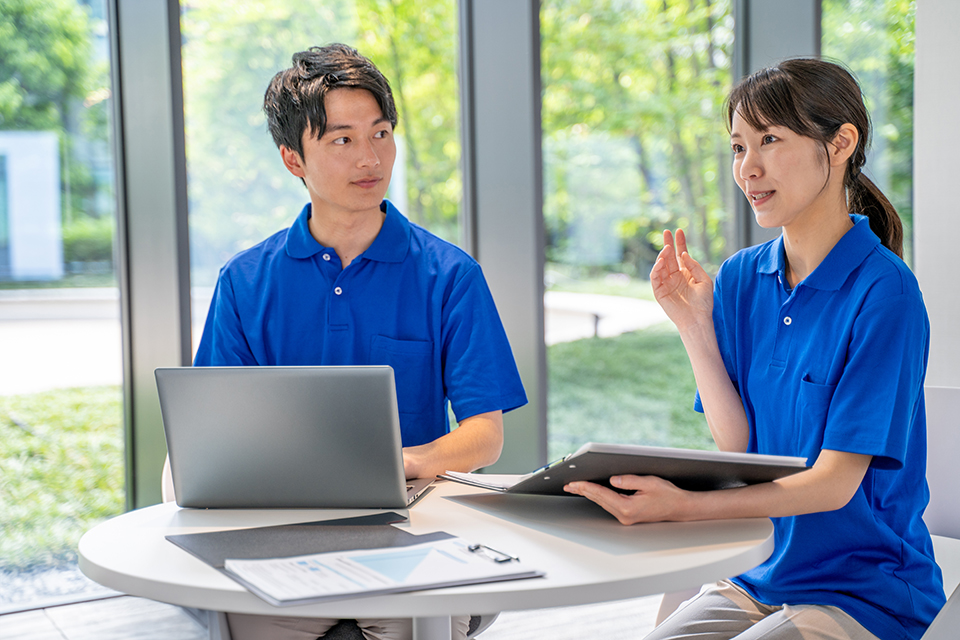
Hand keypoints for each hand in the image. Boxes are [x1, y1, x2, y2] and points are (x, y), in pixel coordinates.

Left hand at [563, 475, 687, 524]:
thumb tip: (612, 479)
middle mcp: (624, 515)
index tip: (574, 482)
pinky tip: (592, 492)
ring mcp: (625, 517)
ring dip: (589, 494)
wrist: (679, 508)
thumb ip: (628, 480)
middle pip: (598, 500)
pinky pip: (608, 505)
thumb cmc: (667, 495)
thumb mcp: (648, 482)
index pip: (601, 494)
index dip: (586, 486)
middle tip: (569, 484)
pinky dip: (599, 497)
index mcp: (628, 508)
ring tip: (576, 487)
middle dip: (583, 490)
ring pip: (602, 503)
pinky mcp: (628, 516)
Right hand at [649, 229, 713, 332]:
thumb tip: (683, 254)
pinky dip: (656, 268)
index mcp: (686, 273)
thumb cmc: (704, 302)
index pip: (681, 255)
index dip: (680, 243)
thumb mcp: (704, 280)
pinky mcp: (659, 292)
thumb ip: (694, 266)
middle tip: (666, 232)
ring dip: (662, 256)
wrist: (698, 319)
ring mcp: (666, 283)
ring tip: (666, 248)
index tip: (679, 231)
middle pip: (669, 257)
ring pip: (661, 266)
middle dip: (667, 244)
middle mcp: (675, 276)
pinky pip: (655, 277)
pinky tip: (661, 261)